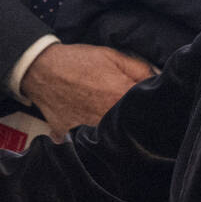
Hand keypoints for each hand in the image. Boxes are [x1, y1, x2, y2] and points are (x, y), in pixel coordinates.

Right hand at [20, 43, 154, 139]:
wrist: (41, 69)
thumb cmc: (77, 62)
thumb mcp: (113, 56)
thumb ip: (141, 70)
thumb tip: (159, 82)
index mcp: (121, 97)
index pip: (149, 110)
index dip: (151, 107)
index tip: (152, 107)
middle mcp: (107, 118)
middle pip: (131, 128)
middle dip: (133, 122)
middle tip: (127, 113)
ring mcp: (89, 130)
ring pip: (111, 140)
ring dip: (114, 133)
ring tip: (108, 120)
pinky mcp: (73, 137)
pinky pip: (86, 144)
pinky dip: (89, 140)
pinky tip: (89, 129)